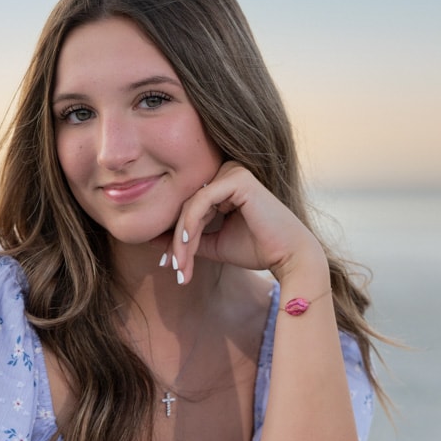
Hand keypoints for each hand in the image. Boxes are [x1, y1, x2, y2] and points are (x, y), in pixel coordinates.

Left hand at [160, 162, 325, 286]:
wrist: (288, 256)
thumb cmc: (256, 249)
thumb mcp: (213, 244)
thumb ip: (188, 239)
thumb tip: (152, 239)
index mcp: (223, 184)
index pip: (188, 207)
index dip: (174, 235)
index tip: (168, 263)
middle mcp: (227, 172)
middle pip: (186, 205)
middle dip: (176, 240)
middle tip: (173, 268)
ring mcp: (233, 172)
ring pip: (190, 205)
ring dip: (181, 238)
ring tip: (180, 266)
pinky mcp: (237, 178)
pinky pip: (201, 202)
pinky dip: (190, 227)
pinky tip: (186, 248)